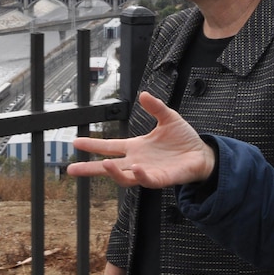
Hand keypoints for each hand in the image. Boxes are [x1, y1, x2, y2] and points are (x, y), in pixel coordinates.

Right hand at [68, 91, 216, 187]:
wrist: (202, 154)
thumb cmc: (183, 139)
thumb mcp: (168, 118)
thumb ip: (155, 107)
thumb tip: (144, 94)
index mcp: (136, 147)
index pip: (110, 146)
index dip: (93, 144)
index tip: (76, 142)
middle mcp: (138, 161)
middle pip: (109, 167)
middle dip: (90, 169)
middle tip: (72, 169)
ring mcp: (148, 171)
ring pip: (125, 177)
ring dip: (114, 172)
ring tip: (104, 164)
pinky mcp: (161, 178)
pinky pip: (148, 180)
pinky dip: (141, 175)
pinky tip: (137, 167)